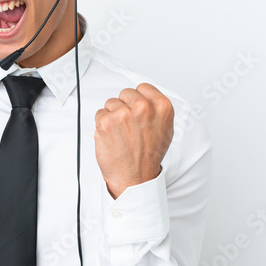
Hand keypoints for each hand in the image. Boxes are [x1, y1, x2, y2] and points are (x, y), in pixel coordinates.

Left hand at [94, 83, 174, 198]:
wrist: (135, 178)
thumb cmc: (149, 157)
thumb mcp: (166, 129)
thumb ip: (157, 110)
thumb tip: (147, 97)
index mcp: (161, 106)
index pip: (142, 88)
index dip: (137, 100)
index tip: (136, 111)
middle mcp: (143, 107)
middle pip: (125, 93)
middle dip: (124, 107)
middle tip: (129, 127)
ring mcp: (123, 113)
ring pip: (111, 103)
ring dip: (113, 116)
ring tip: (121, 134)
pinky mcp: (106, 121)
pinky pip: (99, 113)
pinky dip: (102, 125)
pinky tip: (112, 137)